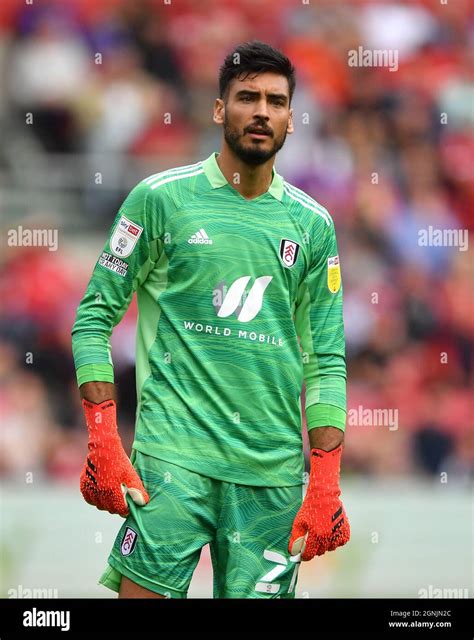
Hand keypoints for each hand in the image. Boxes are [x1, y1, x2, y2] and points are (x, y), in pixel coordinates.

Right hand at [80, 399, 149, 515]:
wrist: (103, 448)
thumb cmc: (119, 461)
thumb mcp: (130, 474)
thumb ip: (137, 489)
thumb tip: (143, 503)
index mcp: (112, 492)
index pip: (120, 510)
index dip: (126, 510)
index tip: (129, 507)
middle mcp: (100, 493)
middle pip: (110, 509)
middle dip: (117, 507)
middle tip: (122, 501)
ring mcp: (90, 489)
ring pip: (99, 505)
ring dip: (106, 504)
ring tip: (112, 497)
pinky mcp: (84, 484)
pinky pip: (89, 499)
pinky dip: (95, 499)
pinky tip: (101, 493)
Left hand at [288, 445, 349, 559]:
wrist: (324, 494)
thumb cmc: (310, 507)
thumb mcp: (299, 521)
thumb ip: (296, 538)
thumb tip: (293, 551)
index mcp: (316, 535)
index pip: (310, 554)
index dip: (305, 555)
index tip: (303, 553)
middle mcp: (328, 536)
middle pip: (320, 552)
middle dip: (314, 549)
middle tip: (311, 539)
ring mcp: (338, 533)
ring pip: (331, 548)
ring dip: (325, 545)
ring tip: (321, 533)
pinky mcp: (345, 529)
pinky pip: (341, 542)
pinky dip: (336, 540)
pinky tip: (331, 532)